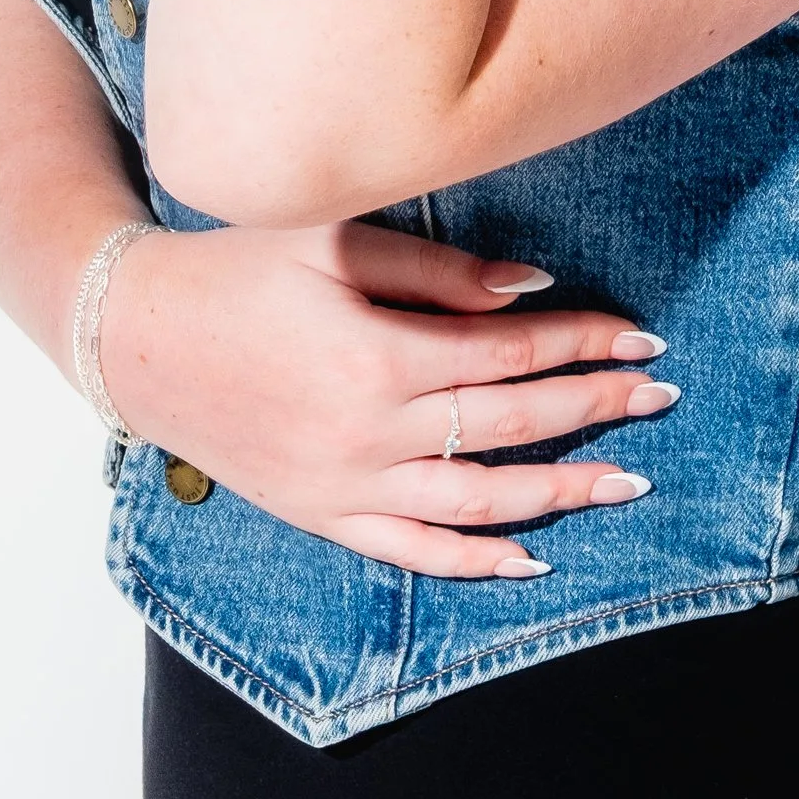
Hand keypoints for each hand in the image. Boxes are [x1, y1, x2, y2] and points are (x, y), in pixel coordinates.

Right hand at [95, 217, 678, 577]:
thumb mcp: (332, 238)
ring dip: (561, 492)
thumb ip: (439, 269)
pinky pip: (412, 551)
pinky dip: (475, 560)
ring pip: (478, 501)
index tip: (643, 338)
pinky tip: (531, 557)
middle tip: (660, 397)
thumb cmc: (237, 269)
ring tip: (626, 482)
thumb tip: (535, 288)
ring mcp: (346, 484)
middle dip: (596, 409)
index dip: (584, 344)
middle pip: (512, 425)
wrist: (137, 337)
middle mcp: (371, 432)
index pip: (513, 354)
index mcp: (379, 354)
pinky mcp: (321, 514)